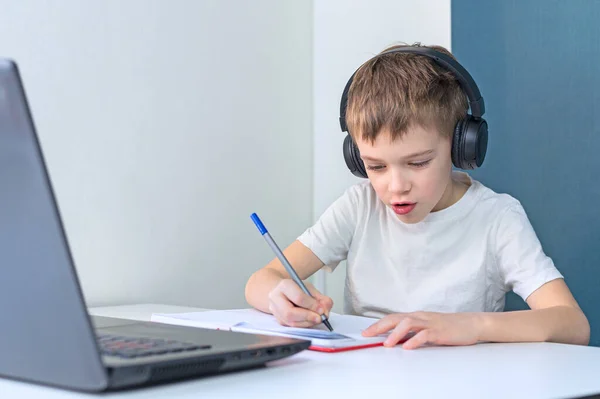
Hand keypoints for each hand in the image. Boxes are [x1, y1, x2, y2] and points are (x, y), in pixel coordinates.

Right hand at [268, 279, 332, 327]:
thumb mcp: (309, 288)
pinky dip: (304, 325)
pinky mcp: (279, 321)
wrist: (281, 291)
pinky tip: (310, 321)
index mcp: (285, 286)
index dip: (311, 305)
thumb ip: (320, 298)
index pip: (298, 297)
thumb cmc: (296, 288)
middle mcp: (276, 299)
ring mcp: (276, 311)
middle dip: (308, 317)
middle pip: (290, 313)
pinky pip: (292, 327)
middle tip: (319, 318)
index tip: (321, 309)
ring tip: (317, 319)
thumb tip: (325, 310)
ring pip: (291, 323)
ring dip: (307, 323)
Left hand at [362, 311, 483, 349]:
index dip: (378, 324)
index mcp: (416, 316)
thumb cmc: (449, 327)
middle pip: (396, 318)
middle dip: (380, 327)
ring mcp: (430, 323)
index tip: (366, 332)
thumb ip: (413, 332)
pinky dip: (416, 340)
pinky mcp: (440, 331)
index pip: (393, 318)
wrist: (471, 323)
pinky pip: (426, 334)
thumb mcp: (427, 328)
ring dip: (396, 334)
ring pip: (408, 323)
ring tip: (387, 344)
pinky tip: (408, 347)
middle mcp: (421, 317)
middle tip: (367, 335)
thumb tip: (397, 340)